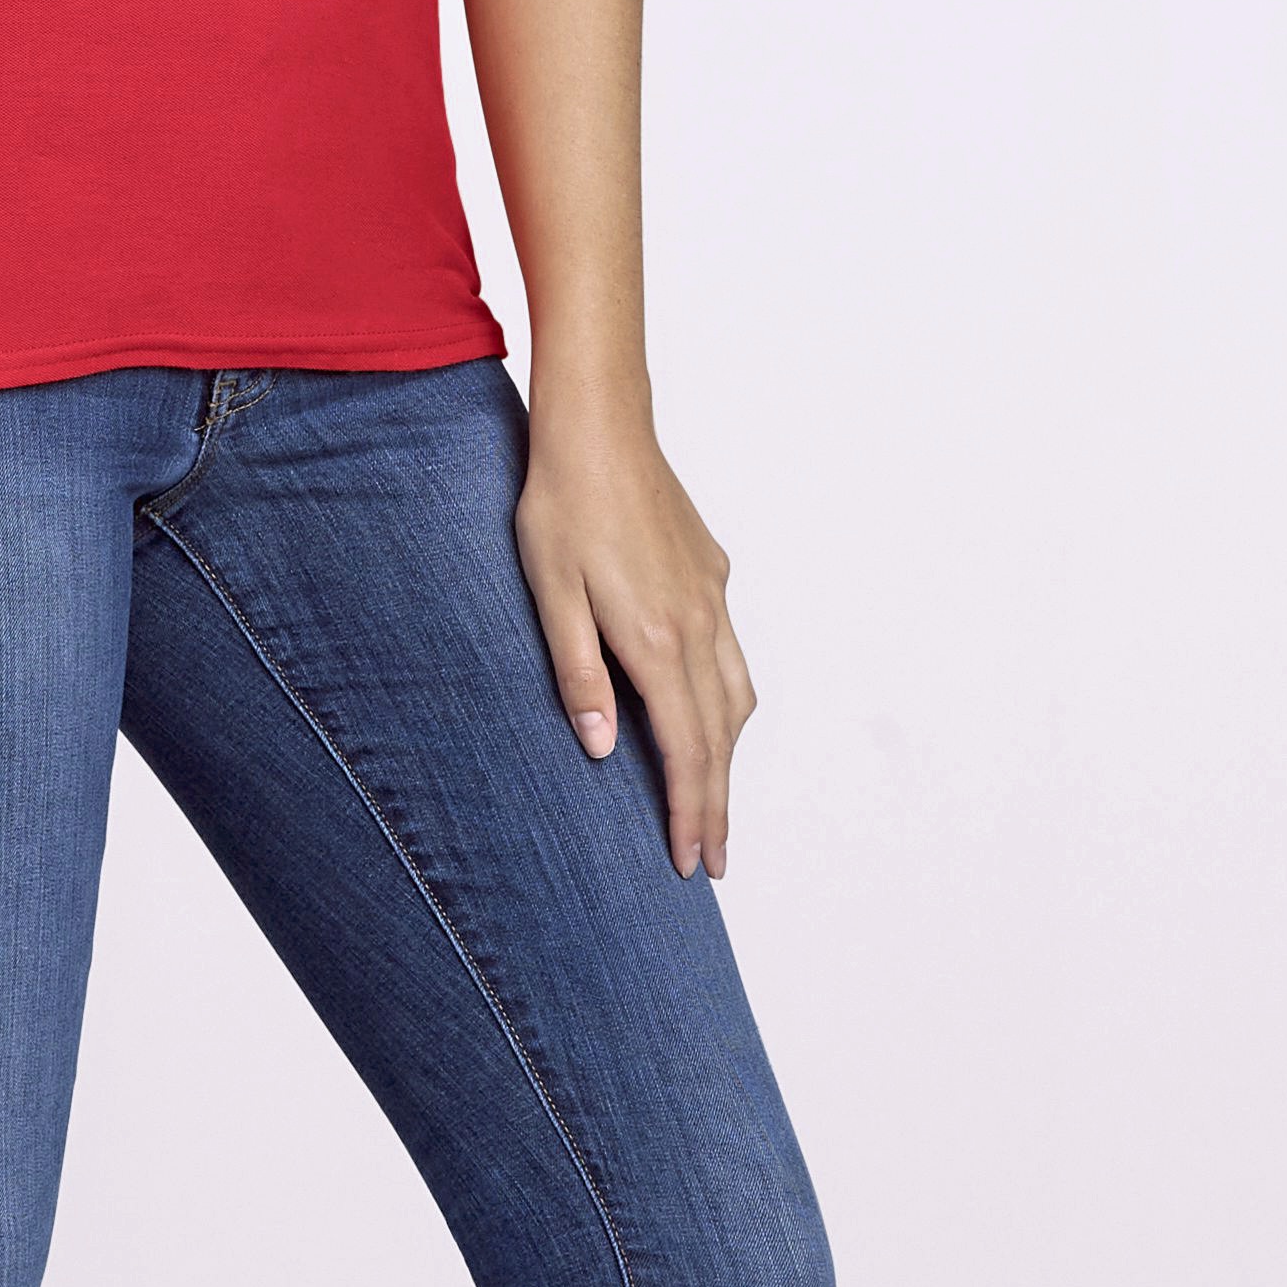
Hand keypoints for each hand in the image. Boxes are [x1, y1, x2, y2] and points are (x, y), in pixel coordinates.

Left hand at [513, 396, 754, 879]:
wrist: (600, 425)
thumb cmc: (562, 506)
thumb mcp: (550, 594)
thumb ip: (579, 674)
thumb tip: (599, 749)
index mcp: (656, 639)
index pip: (684, 749)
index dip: (689, 811)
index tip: (694, 860)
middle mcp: (698, 625)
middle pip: (719, 738)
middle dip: (716, 805)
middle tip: (714, 860)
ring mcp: (712, 598)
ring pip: (737, 698)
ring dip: (728, 758)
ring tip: (713, 801)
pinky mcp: (712, 573)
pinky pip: (733, 656)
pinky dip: (730, 703)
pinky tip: (712, 711)